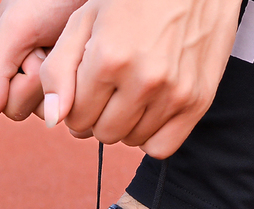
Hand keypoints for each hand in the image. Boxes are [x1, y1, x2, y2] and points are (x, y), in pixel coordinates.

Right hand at [0, 0, 86, 128]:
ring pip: (48, 111)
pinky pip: (72, 108)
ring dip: (61, 82)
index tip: (34, 48)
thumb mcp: (16, 27)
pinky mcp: (71, 89)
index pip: (2, 101)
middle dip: (40, 81)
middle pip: (22, 109)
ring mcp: (46, 85)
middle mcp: (19, 78)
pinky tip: (82, 60)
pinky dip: (80, 85)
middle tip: (51, 47)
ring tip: (68, 50)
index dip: (23, 79)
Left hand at [40, 0, 241, 157]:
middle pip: (104, 134)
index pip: (76, 119)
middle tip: (110, 90)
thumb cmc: (131, 1)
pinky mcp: (198, 101)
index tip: (88, 88)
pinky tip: (150, 111)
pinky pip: (161, 148)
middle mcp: (144, 80)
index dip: (77, 106)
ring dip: (125, 124)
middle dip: (99, 117)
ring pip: (130, 141)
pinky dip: (151, 136)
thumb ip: (58, 71)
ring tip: (132, 92)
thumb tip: (54, 119)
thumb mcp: (83, 23)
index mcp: (109, 59)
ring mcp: (175, 93)